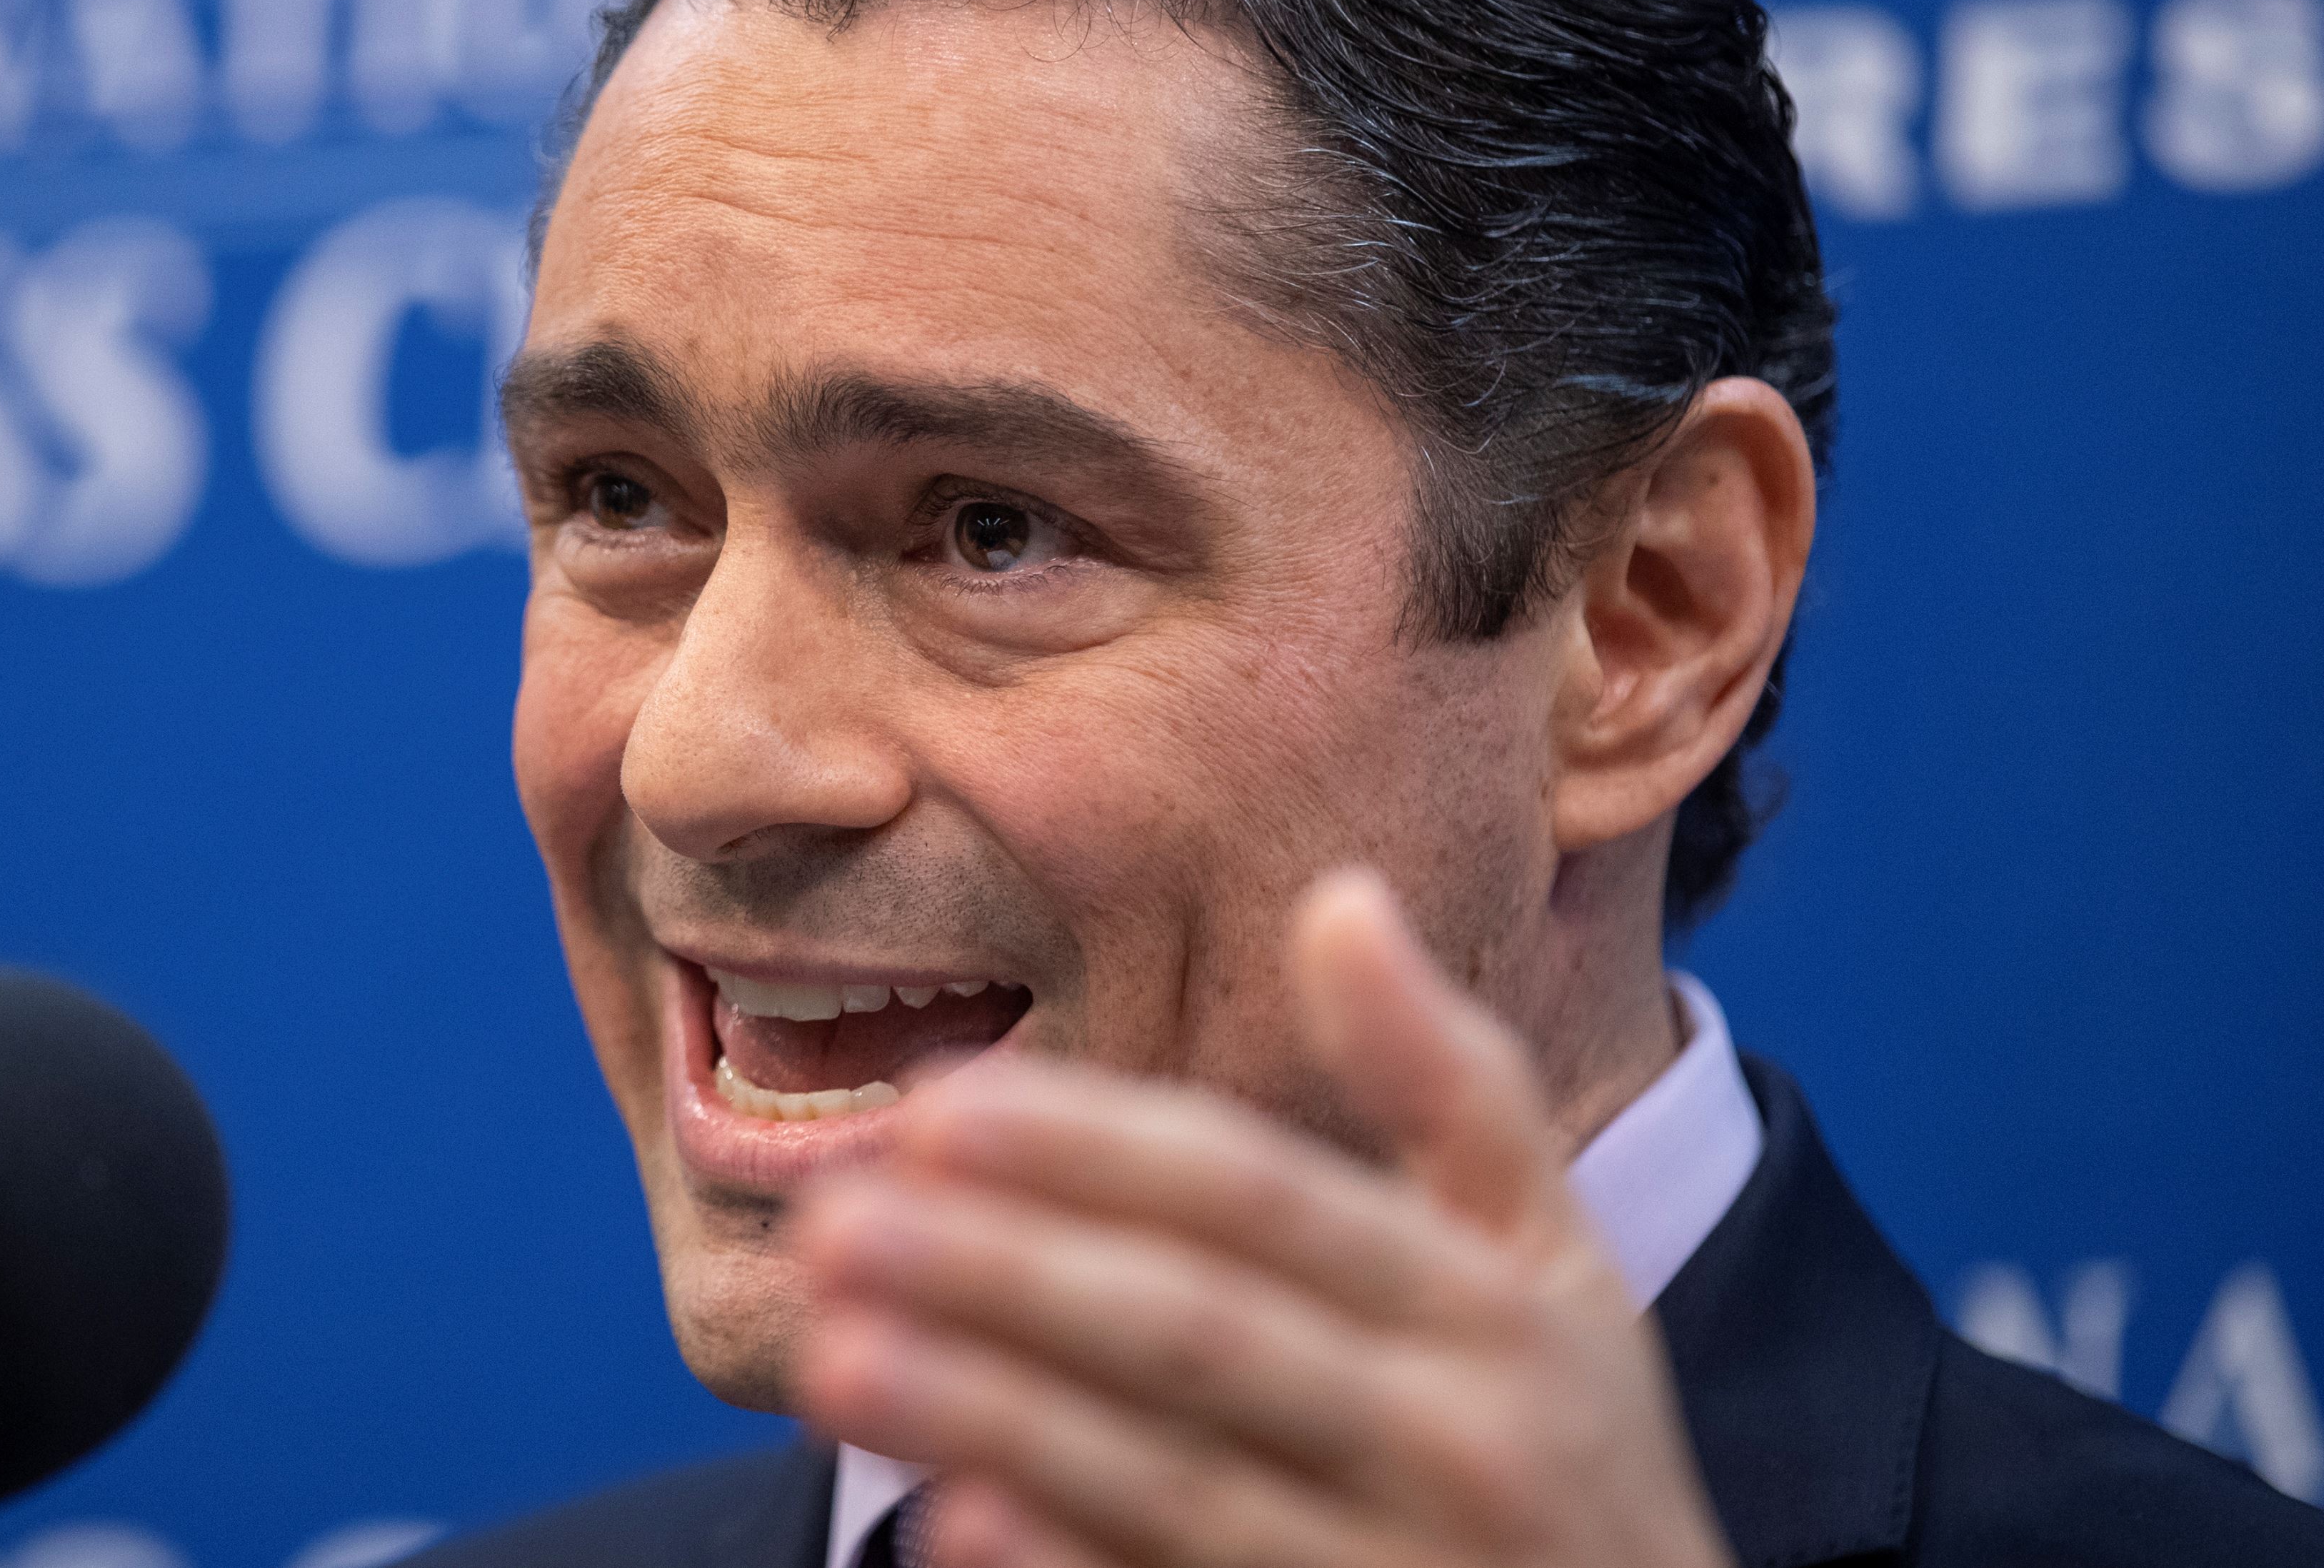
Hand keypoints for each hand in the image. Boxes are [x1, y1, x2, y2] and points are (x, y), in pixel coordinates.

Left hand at [791, 869, 1733, 1567]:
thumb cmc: (1572, 1453)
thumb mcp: (1555, 1263)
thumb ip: (1451, 1086)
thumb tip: (1342, 897)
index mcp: (1491, 1311)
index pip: (1259, 1200)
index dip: (1092, 1149)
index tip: (932, 1107)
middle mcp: (1452, 1444)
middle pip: (1192, 1334)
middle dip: (1001, 1271)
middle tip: (830, 1220)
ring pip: (1168, 1486)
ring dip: (992, 1416)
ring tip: (832, 1354)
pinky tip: (951, 1523)